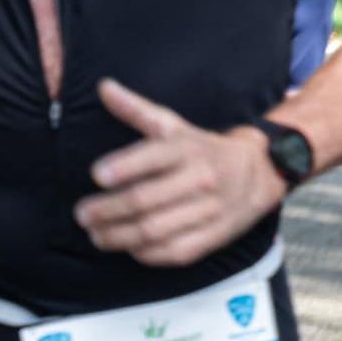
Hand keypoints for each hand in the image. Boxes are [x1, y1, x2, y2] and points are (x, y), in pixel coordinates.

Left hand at [73, 78, 283, 265]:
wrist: (259, 173)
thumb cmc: (202, 149)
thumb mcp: (173, 126)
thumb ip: (136, 110)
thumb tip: (103, 87)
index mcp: (187, 148)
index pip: (153, 156)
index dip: (123, 167)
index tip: (96, 174)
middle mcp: (199, 178)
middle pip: (145, 199)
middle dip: (108, 210)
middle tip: (82, 214)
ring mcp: (208, 210)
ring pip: (155, 230)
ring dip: (118, 236)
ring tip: (95, 235)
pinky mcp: (213, 236)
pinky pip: (174, 251)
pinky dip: (146, 253)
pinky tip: (126, 247)